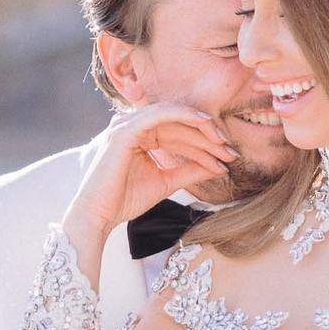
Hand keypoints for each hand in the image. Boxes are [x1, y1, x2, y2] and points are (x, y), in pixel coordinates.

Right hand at [64, 102, 237, 254]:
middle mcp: (130, 125)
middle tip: (231, 152)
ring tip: (223, 145)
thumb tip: (217, 167)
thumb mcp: (165, 182)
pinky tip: (205, 122)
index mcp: (137, 136)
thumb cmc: (124, 200)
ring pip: (172, 117)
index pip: (176, 133)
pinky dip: (184, 114)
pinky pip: (159, 114)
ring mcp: (126, 125)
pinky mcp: (124, 130)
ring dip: (201, 129)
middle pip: (177, 124)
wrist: (97, 215)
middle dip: (207, 138)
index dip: (204, 143)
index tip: (227, 158)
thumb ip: (189, 171)